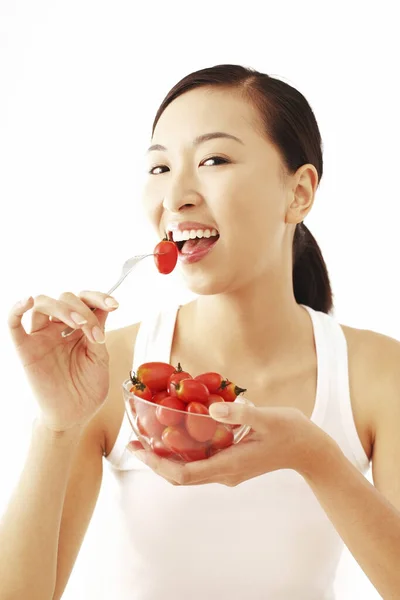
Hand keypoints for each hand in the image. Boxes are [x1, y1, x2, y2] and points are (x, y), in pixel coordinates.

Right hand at [7, 291, 118, 431]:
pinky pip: (13, 323)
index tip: (114, 304)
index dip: (99, 297)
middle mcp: (59, 327)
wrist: (74, 415)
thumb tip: (99, 309)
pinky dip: (16, 309)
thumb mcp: (100, 358)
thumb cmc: (87, 388)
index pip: (86, 300)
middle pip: (66, 298)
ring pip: (43, 303)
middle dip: (83, 309)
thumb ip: (97, 333)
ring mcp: (41, 336)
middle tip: (93, 331)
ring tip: (79, 324)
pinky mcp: (25, 349)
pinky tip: (26, 301)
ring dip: (63, 308)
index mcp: (80, 328)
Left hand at [128, 399, 328, 485]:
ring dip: (166, 458)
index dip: (157, 464)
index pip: (183, 474)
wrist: (310, 452)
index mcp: (229, 465)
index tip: (138, 449)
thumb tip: (212, 409)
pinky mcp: (232, 465)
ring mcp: (228, 472)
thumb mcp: (268, 418)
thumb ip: (240, 414)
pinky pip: (200, 463)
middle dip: (154, 462)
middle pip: (180, 476)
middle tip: (134, 443)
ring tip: (148, 438)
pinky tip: (178, 432)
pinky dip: (183, 452)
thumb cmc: (292, 433)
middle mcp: (224, 473)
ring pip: (188, 471)